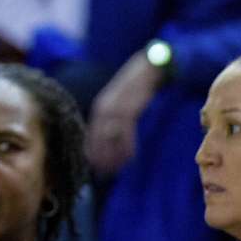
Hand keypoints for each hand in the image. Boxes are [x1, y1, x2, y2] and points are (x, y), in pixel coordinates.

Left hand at [86, 51, 164, 176]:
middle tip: (103, 173)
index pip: (92, 132)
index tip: (93, 165)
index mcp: (101, 106)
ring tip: (116, 169)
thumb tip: (112, 137)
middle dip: (100, 156)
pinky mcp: (130, 106)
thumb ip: (115, 117)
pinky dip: (127, 144)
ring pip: (111, 135)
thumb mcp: (121, 101)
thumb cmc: (136, 87)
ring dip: (113, 154)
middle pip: (98, 136)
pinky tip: (130, 157)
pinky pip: (126, 130)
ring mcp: (117, 106)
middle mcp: (105, 107)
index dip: (91, 150)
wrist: (148, 67)